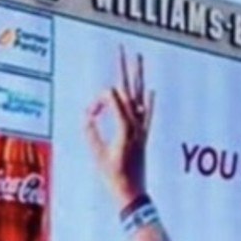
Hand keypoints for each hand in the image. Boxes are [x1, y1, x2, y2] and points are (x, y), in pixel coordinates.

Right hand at [85, 47, 155, 210]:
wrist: (132, 192)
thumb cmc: (113, 176)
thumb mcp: (97, 153)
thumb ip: (91, 131)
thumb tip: (88, 115)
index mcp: (125, 127)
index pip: (112, 99)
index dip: (98, 101)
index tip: (90, 114)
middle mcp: (137, 125)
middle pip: (130, 89)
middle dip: (125, 68)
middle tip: (123, 48)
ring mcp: (142, 130)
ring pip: (140, 97)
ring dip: (138, 76)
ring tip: (138, 57)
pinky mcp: (143, 136)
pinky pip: (148, 115)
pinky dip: (149, 103)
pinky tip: (152, 91)